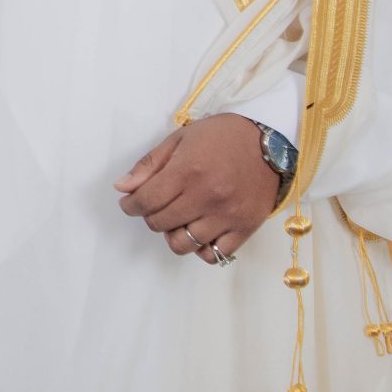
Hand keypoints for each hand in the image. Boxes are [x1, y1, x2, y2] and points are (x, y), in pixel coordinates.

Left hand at [115, 114, 280, 266]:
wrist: (269, 142)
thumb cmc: (221, 137)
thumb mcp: (180, 139)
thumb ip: (149, 165)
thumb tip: (122, 188)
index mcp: (187, 171)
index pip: (146, 202)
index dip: (130, 206)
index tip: (130, 204)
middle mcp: (206, 197)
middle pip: (160, 224)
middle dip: (150, 216)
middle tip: (157, 205)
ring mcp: (227, 216)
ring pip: (184, 244)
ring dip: (173, 234)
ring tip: (179, 219)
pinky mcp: (245, 228)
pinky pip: (215, 255)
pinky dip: (201, 248)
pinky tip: (200, 231)